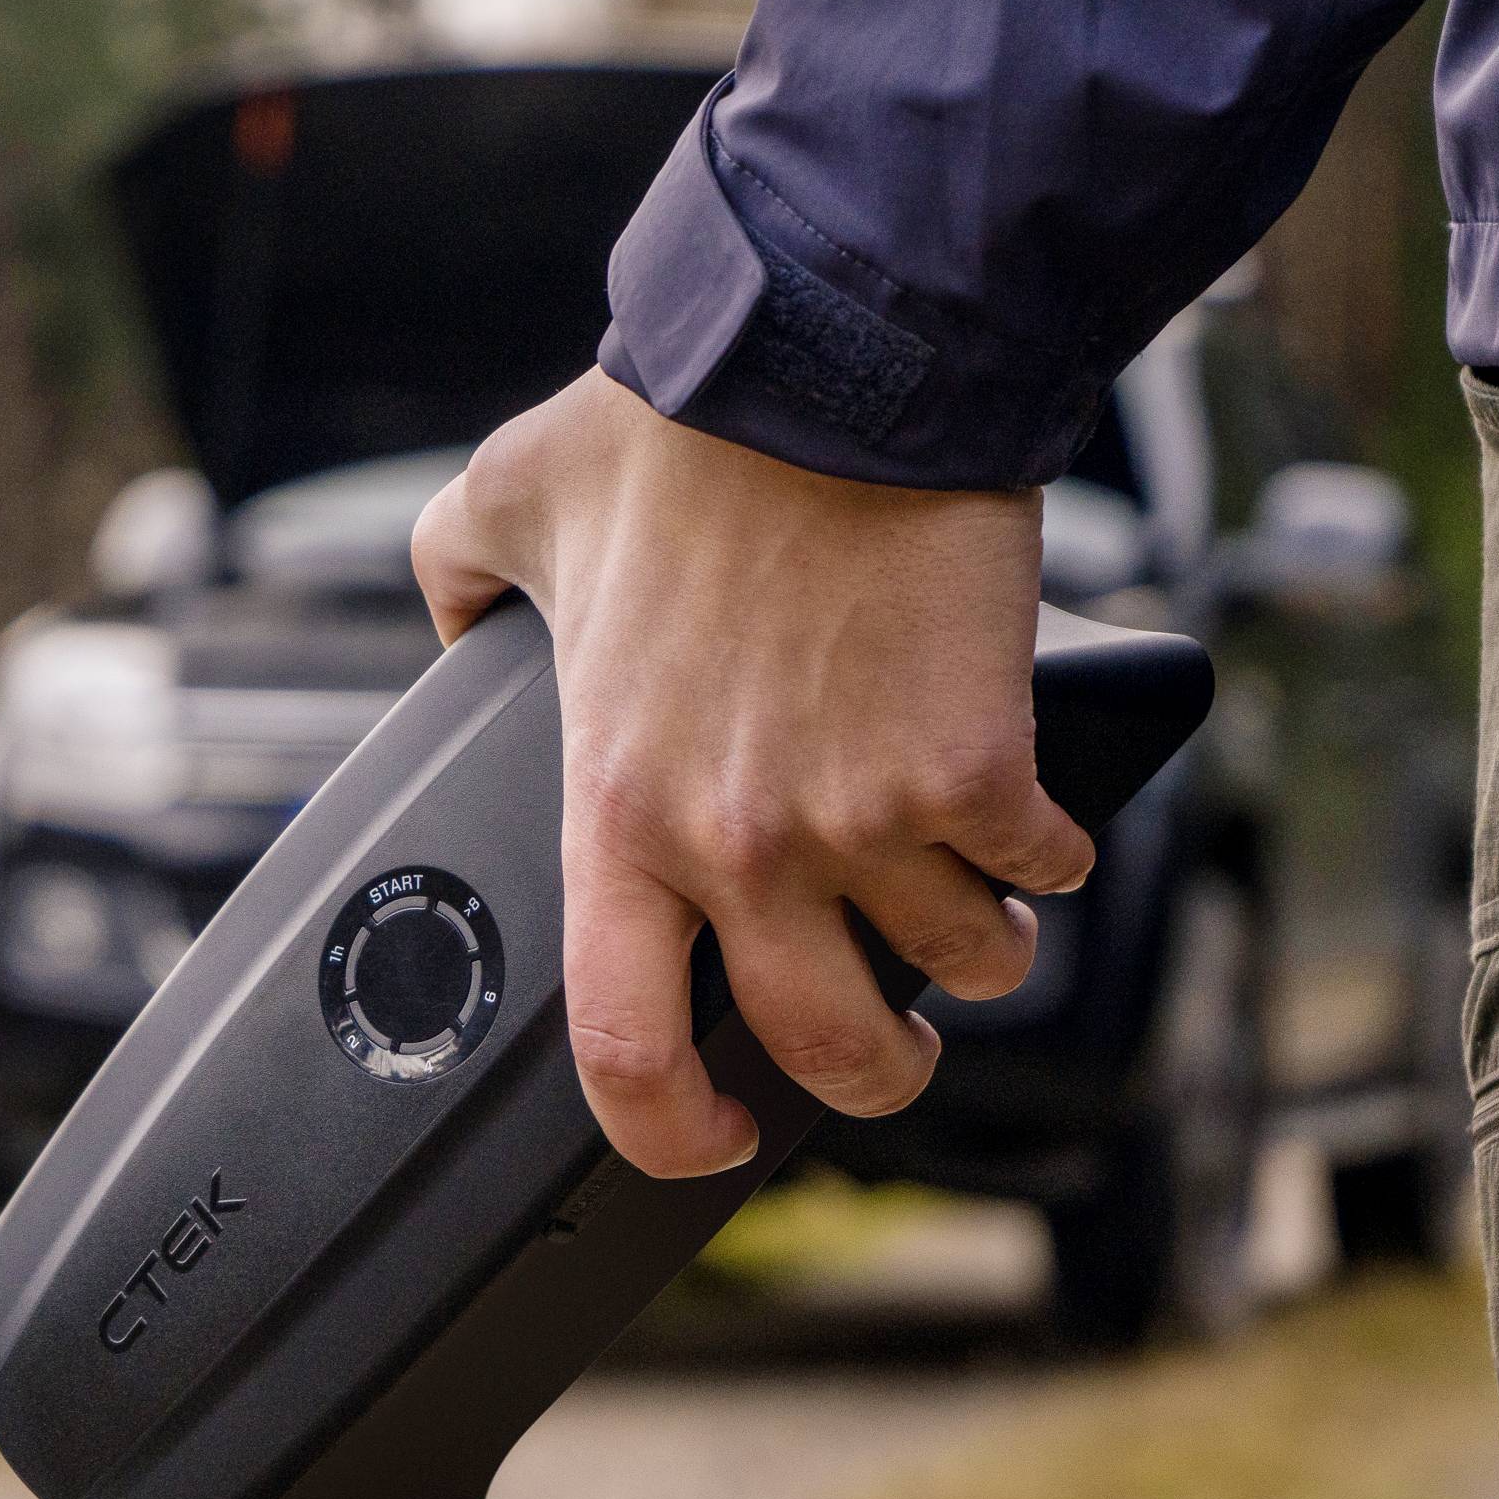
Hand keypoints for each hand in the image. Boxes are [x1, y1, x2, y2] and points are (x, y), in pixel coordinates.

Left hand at [411, 372, 1092, 1176]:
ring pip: (959, 967)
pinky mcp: (979, 770)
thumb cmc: (680, 426)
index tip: (716, 1132)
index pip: (621, 1048)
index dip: (672, 1133)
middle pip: (827, 1050)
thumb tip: (449, 613)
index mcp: (616, 807)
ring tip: (975, 903)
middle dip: (878, 1074)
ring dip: (978, 947)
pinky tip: (1035, 819)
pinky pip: (1041, 872)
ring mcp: (863, 816)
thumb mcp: (510, 502)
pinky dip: (1049, 857)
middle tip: (897, 1046)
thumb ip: (459, 575)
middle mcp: (736, 843)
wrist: (833, 365)